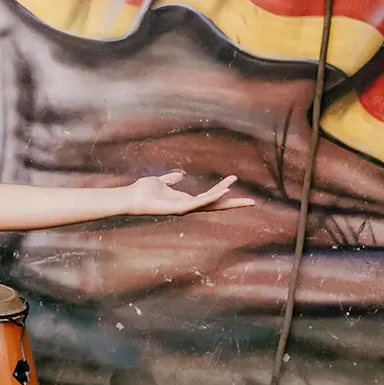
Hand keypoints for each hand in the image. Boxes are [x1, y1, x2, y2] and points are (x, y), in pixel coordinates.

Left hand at [123, 173, 255, 215]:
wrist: (131, 197)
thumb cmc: (144, 191)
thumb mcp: (161, 182)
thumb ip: (171, 180)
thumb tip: (179, 176)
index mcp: (186, 200)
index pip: (210, 199)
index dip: (224, 194)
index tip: (237, 187)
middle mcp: (188, 206)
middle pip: (215, 205)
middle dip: (233, 204)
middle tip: (252, 203)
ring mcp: (184, 209)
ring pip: (209, 203)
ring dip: (222, 195)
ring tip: (235, 185)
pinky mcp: (178, 209)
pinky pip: (198, 203)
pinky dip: (210, 198)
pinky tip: (220, 192)